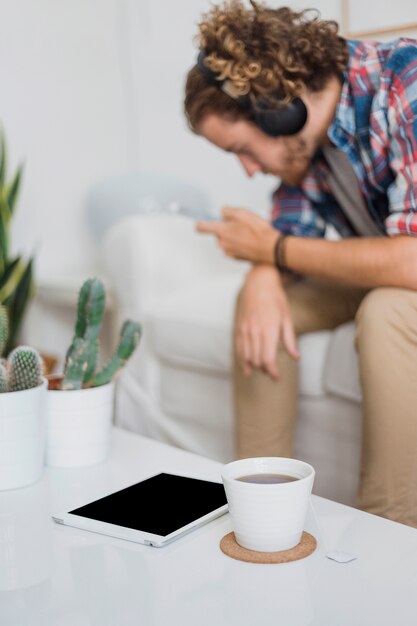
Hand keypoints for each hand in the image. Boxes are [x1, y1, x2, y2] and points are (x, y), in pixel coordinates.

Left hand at [196, 207, 278, 264]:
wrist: (271, 248)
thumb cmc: (258, 231)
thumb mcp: (242, 212)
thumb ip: (227, 211)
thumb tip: (222, 214)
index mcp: (221, 231)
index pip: (201, 227)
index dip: (201, 223)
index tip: (202, 221)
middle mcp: (222, 243)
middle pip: (218, 232)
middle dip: (226, 227)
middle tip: (241, 224)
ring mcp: (228, 251)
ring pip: (226, 240)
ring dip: (233, 235)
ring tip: (248, 232)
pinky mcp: (235, 257)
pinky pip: (233, 247)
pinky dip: (239, 243)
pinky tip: (250, 241)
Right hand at [236, 265, 299, 380]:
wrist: (258, 283)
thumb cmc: (276, 299)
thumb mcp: (287, 318)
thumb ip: (290, 340)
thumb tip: (296, 357)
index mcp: (269, 330)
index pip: (268, 359)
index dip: (272, 372)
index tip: (277, 377)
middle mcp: (255, 331)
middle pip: (257, 360)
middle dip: (265, 370)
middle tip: (272, 373)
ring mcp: (245, 330)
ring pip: (247, 357)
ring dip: (255, 366)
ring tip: (262, 369)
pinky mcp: (238, 328)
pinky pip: (238, 349)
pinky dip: (242, 360)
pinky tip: (247, 368)